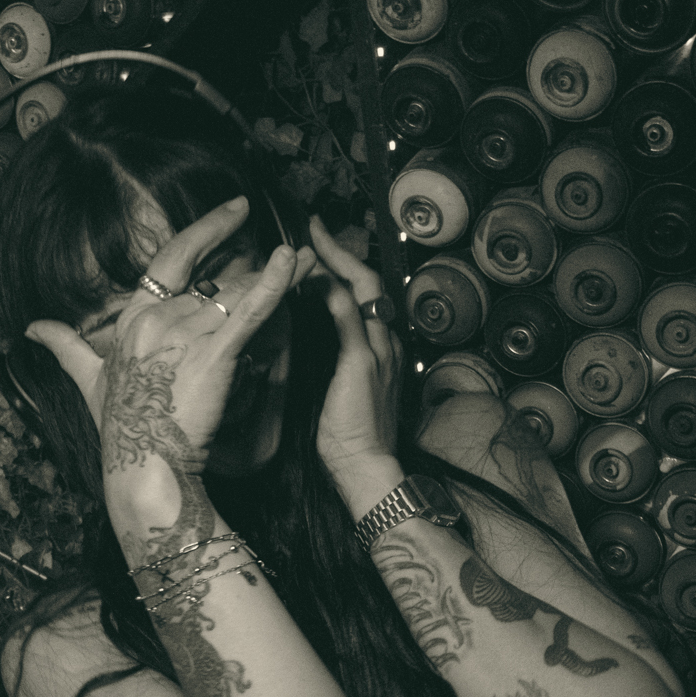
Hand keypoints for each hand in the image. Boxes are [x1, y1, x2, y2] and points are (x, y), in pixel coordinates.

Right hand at [24, 196, 314, 488]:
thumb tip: (33, 328)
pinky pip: (249, 313)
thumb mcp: (87, 382)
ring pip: (237, 295)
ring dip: (277, 279)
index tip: (233, 212)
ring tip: (310, 262)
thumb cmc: (121, 432)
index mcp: (132, 319)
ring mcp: (185, 335)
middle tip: (288, 240)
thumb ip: (65, 348)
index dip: (205, 232)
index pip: (170, 260)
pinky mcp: (214, 356)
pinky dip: (275, 286)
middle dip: (249, 258)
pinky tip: (296, 263)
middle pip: (214, 279)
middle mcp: (157, 318)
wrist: (144, 468)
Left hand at [308, 216, 402, 492]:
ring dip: (334, 259)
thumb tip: (310, 346)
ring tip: (310, 238)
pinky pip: (346, 313)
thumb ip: (337, 366)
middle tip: (314, 226)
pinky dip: (328, 288)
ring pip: (362, 287)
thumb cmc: (351, 442)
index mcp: (382, 350)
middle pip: (369, 281)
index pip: (367, 297)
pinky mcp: (362, 361)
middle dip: (340, 250)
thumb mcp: (344, 395)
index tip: (320, 251)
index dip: (344, 270)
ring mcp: (378, 349)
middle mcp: (386, 343)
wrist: (368, 470)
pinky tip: (309, 274)